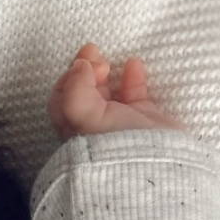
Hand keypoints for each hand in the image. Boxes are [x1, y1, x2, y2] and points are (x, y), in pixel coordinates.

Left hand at [48, 43, 184, 138]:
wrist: (157, 167)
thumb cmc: (116, 148)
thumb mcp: (87, 120)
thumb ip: (76, 91)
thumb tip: (80, 65)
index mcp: (74, 132)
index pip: (61, 99)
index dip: (68, 77)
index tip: (83, 63)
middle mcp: (93, 129)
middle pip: (82, 93)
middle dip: (85, 70)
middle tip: (94, 53)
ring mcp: (118, 125)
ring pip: (106, 93)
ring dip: (106, 73)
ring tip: (109, 60)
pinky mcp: (143, 122)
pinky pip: (134, 95)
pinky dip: (133, 78)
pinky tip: (133, 65)